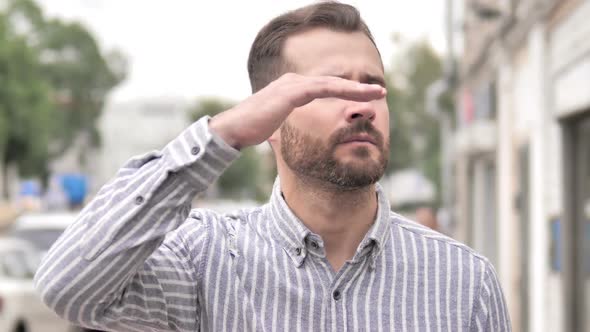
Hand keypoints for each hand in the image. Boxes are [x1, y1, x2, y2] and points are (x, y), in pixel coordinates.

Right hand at [209, 73, 385, 149]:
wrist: (233, 129)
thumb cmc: (252, 129)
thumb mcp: (276, 124)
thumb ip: (288, 123)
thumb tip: (289, 133)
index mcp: (292, 88)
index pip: (325, 87)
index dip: (347, 92)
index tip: (366, 98)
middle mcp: (293, 81)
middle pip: (332, 82)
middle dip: (358, 87)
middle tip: (380, 91)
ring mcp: (291, 84)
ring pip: (331, 83)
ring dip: (356, 88)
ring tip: (377, 92)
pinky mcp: (290, 92)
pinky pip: (321, 89)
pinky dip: (341, 90)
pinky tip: (357, 94)